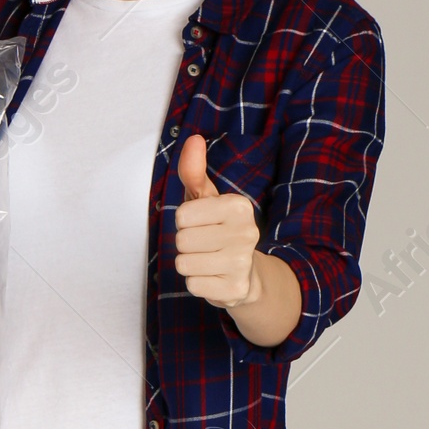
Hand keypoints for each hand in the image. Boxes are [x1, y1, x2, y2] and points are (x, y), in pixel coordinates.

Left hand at [173, 134, 260, 311]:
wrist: (246, 274)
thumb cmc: (219, 229)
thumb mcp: (206, 199)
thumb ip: (194, 171)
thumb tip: (193, 139)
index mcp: (239, 206)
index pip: (182, 215)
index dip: (184, 221)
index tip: (202, 224)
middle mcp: (246, 233)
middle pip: (181, 240)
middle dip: (186, 244)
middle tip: (205, 245)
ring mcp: (242, 263)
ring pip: (184, 263)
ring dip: (189, 264)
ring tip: (208, 260)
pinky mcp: (235, 290)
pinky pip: (192, 284)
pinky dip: (197, 282)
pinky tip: (213, 277)